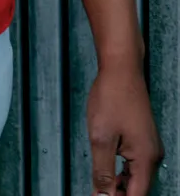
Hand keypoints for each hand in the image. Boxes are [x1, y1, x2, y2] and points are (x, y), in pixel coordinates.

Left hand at [88, 63, 162, 194]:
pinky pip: (135, 162)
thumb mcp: (101, 137)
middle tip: (98, 193)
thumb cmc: (112, 97)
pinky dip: (122, 170)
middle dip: (119, 194)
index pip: (136, 195)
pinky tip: (108, 168)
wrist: (121, 67)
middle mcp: (152, 155)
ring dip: (120, 184)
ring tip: (100, 187)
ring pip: (136, 176)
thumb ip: (102, 171)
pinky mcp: (142, 136)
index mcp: (145, 159)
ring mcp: (148, 145)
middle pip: (138, 188)